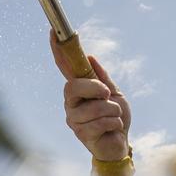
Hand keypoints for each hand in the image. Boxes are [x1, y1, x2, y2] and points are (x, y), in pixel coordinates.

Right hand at [49, 30, 130, 161]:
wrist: (121, 144)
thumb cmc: (116, 118)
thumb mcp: (115, 94)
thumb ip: (103, 78)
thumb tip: (90, 57)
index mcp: (79, 90)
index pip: (65, 67)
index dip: (58, 50)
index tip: (54, 32)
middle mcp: (71, 102)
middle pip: (73, 86)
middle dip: (95, 88)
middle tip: (107, 94)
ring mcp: (73, 118)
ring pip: (93, 107)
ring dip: (112, 110)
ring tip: (115, 116)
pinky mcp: (80, 133)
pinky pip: (100, 122)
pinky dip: (114, 123)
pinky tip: (114, 128)